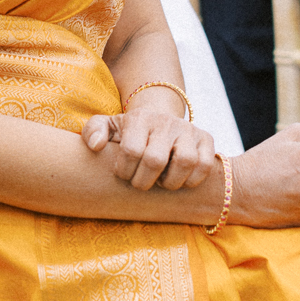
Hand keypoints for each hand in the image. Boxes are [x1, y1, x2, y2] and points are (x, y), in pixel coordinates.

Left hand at [80, 108, 216, 190]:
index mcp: (140, 119)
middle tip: (140, 183)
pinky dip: (192, 180)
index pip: (131, 150)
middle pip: (155, 159)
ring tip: (161, 181)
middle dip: (144, 181)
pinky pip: (205, 165)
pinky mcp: (206, 139)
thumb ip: (93, 131)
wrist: (158, 117)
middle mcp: (166, 122)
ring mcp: (188, 130)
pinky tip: (180, 180)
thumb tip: (96, 146)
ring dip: (170, 182)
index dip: (124, 171)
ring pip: (185, 162)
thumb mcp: (108, 126)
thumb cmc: (129, 130)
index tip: (123, 174)